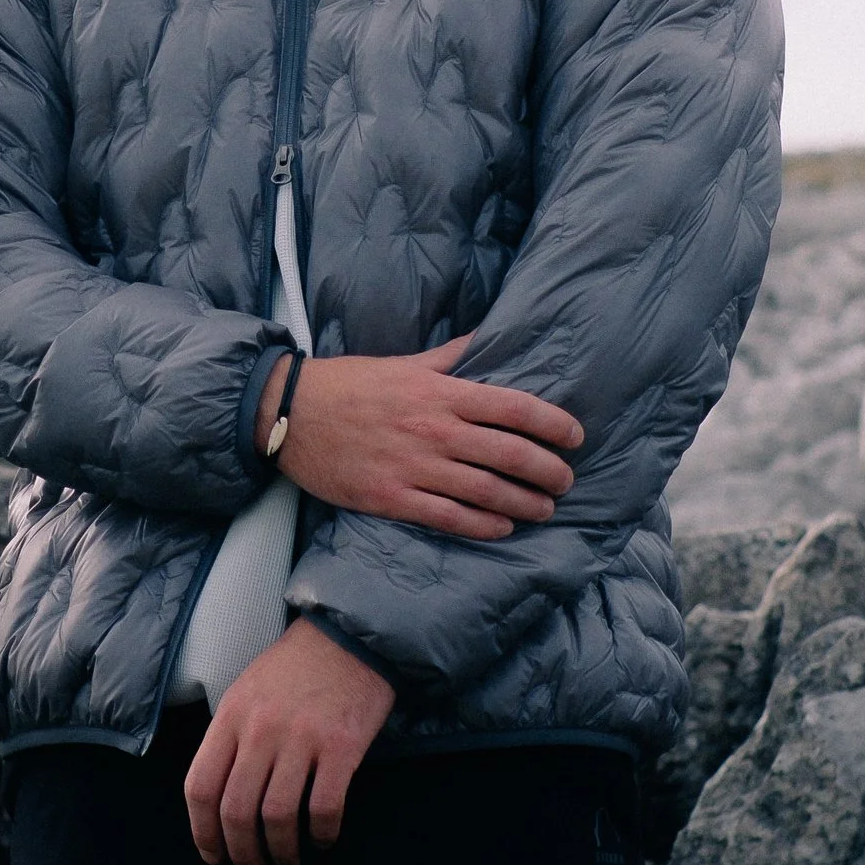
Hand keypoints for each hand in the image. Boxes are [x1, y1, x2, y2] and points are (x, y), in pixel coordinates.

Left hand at [184, 616, 395, 864]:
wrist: (350, 637)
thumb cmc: (295, 669)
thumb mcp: (246, 691)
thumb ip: (230, 738)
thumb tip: (218, 799)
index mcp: (231, 716)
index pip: (200, 787)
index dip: (202, 831)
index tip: (212, 855)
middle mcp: (261, 729)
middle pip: (236, 810)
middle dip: (241, 854)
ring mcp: (301, 738)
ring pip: (277, 816)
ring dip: (280, 851)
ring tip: (287, 862)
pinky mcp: (341, 747)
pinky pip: (324, 807)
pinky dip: (321, 834)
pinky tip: (322, 840)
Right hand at [257, 339, 581, 538]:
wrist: (289, 414)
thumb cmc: (348, 385)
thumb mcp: (403, 363)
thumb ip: (451, 357)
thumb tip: (489, 338)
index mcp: (441, 393)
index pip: (515, 408)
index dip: (554, 424)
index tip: (575, 436)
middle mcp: (434, 430)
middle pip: (510, 454)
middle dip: (548, 470)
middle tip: (566, 480)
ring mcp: (414, 467)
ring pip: (487, 491)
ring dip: (525, 502)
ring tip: (545, 508)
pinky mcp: (392, 498)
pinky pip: (449, 517)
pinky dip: (483, 525)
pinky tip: (502, 527)